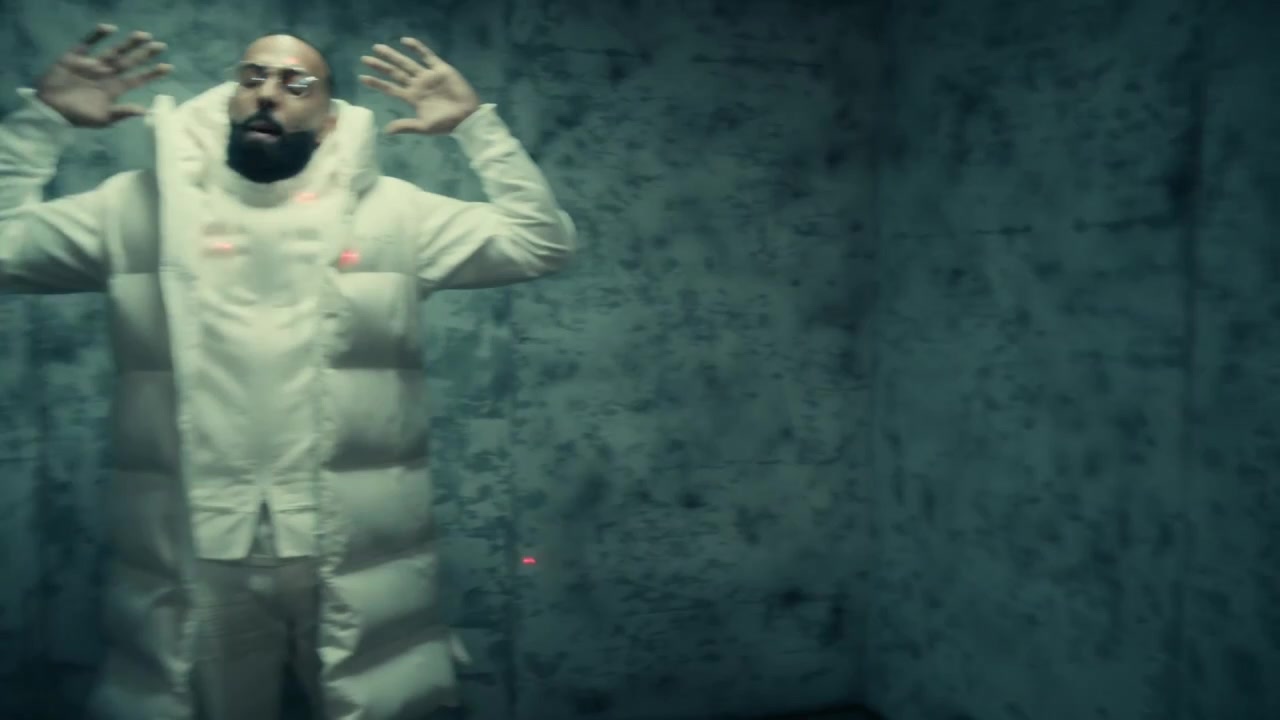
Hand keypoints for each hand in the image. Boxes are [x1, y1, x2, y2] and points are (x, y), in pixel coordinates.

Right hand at [35, 23, 171, 127]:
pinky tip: (109, 28)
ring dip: (128, 44)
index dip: (152, 74)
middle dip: (144, 54)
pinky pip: (87, 43)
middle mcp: (106, 75)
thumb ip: (122, 113)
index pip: (137, 79)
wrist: (49, 111)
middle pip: (129, 62)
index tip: (168, 67)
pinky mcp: (75, 57)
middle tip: (161, 45)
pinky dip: (97, 36)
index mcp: (114, 89)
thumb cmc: (78, 117)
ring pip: (113, 51)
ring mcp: (92, 65)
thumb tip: (146, 111)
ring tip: (143, 35)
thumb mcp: (103, 119)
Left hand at [359, 38, 480, 135]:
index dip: (377, 83)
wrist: (467, 117)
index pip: (390, 88)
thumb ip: (405, 126)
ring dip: (392, 55)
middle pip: (395, 73)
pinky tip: (405, 41)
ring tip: (377, 48)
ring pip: (407, 63)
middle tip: (365, 58)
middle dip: (380, 66)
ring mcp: (428, 76)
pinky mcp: (440, 69)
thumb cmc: (447, 124)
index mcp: (412, 98)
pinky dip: (417, 48)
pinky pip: (427, 55)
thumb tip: (386, 131)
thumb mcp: (424, 127)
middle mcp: (417, 85)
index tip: (362, 77)